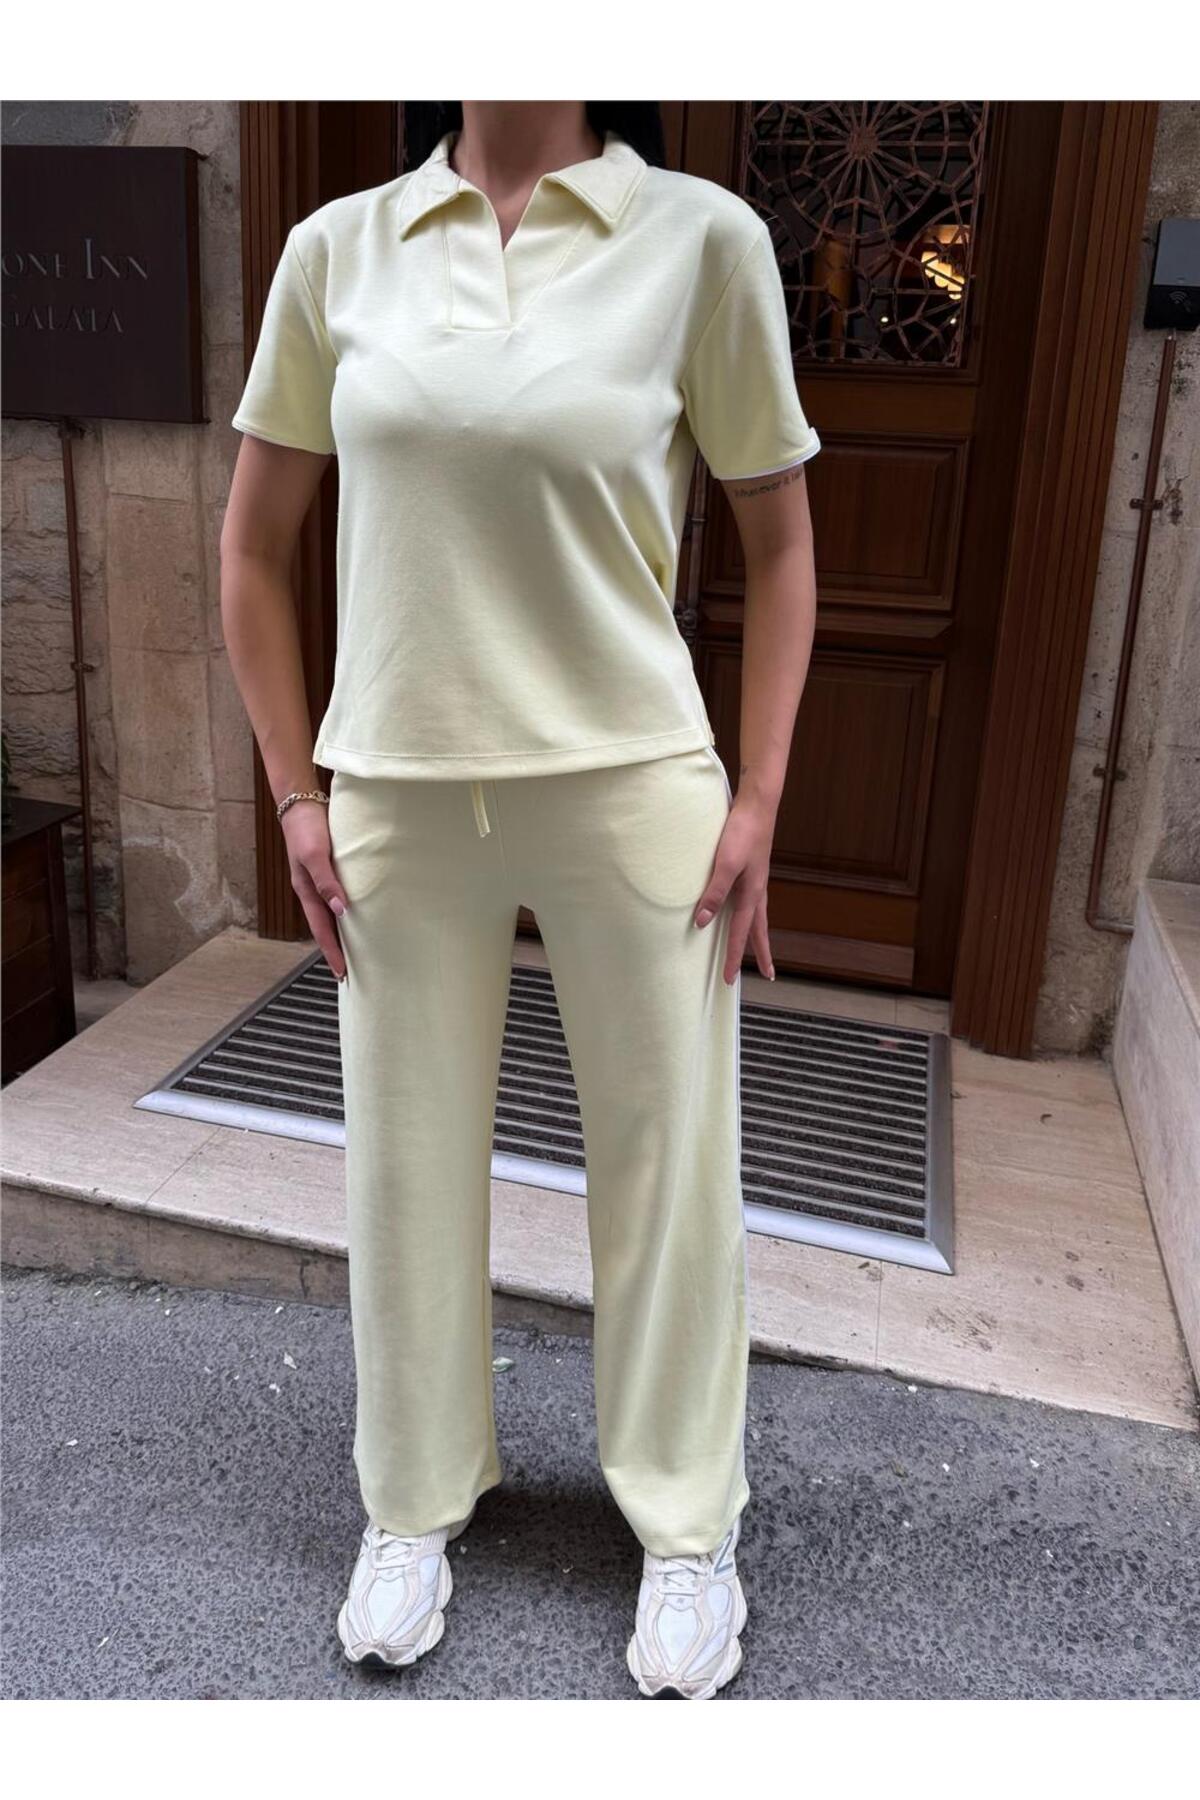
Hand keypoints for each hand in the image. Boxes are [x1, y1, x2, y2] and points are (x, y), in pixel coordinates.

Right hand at [282, 799, 349, 979]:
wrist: (300, 801)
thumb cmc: (307, 828)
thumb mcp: (315, 856)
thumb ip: (327, 882)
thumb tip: (340, 911)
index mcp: (305, 891)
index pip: (321, 929)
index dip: (331, 951)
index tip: (341, 972)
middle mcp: (311, 889)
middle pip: (325, 926)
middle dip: (336, 948)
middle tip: (350, 970)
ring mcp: (319, 879)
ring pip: (331, 913)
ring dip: (341, 932)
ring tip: (356, 949)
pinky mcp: (328, 868)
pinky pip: (337, 896)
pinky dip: (345, 911)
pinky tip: (357, 913)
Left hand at [693, 792, 776, 984]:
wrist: (758, 805)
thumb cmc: (742, 832)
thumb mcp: (724, 865)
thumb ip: (714, 894)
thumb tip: (701, 923)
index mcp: (752, 894)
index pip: (740, 934)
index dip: (733, 958)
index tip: (728, 980)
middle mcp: (757, 891)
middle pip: (759, 930)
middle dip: (761, 953)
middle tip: (769, 975)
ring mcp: (756, 880)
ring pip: (758, 916)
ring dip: (757, 935)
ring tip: (759, 949)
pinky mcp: (752, 870)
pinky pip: (751, 901)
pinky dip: (750, 914)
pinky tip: (744, 909)